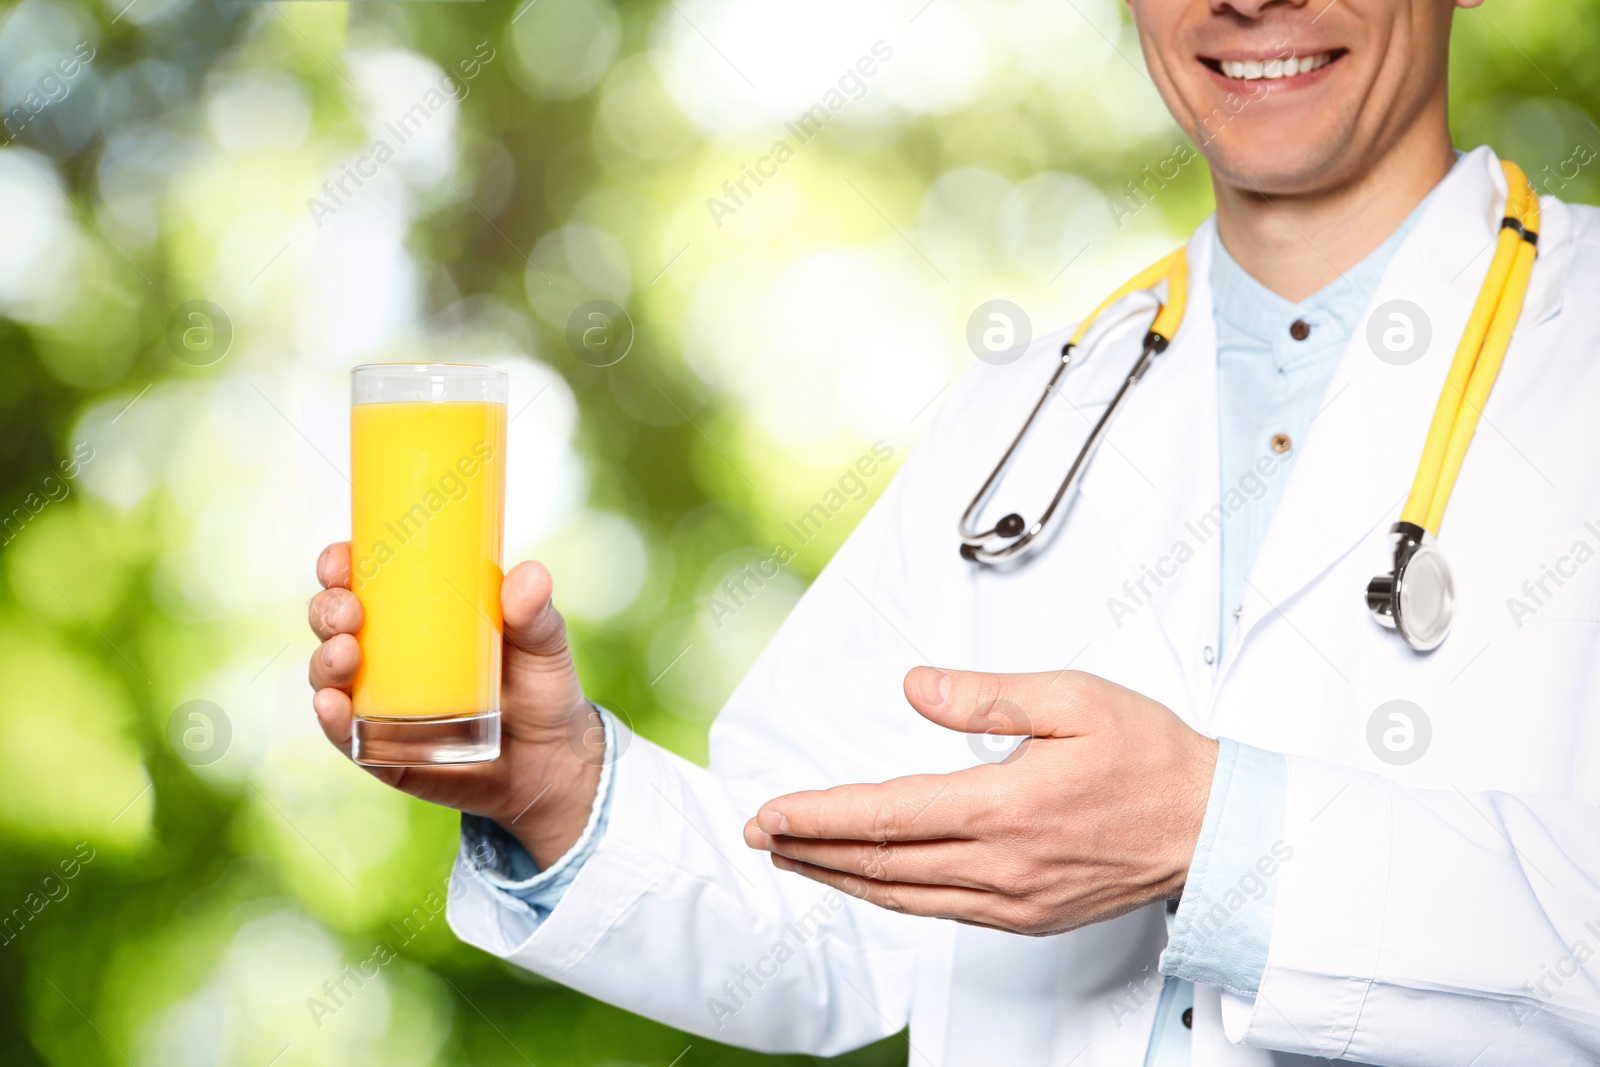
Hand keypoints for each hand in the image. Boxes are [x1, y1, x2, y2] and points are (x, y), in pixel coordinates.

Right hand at [308, 542, 600, 866]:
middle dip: (328, 611)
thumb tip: (530, 575)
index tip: (343, 559)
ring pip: (329, 674)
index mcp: (414, 612)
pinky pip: (345, 735)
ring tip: (346, 654)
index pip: (361, 578)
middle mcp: (384, 654)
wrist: (551, 761)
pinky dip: (331, 719)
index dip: (339, 563)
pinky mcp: (381, 751)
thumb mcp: (543, 644)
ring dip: (325, 661)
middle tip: (350, 613)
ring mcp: (377, 702)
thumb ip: (535, 613)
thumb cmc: (540, 686)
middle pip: (333, 622)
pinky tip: (331, 704)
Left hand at [742, 667, 1217, 935]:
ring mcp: (1013, 900)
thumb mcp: (1073, 699)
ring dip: (840, 877)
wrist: (1211, 827)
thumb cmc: (1150, 759)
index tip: (772, 811)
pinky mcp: (1026, 917)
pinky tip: (869, 881)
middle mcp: (1002, 865)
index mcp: (1006, 808)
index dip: (819, 815)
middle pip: (880, 864)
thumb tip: (916, 689)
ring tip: (796, 856)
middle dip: (811, 847)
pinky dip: (890, 896)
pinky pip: (939, 911)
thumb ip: (986, 696)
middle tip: (762, 834)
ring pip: (903, 896)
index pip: (886, 816)